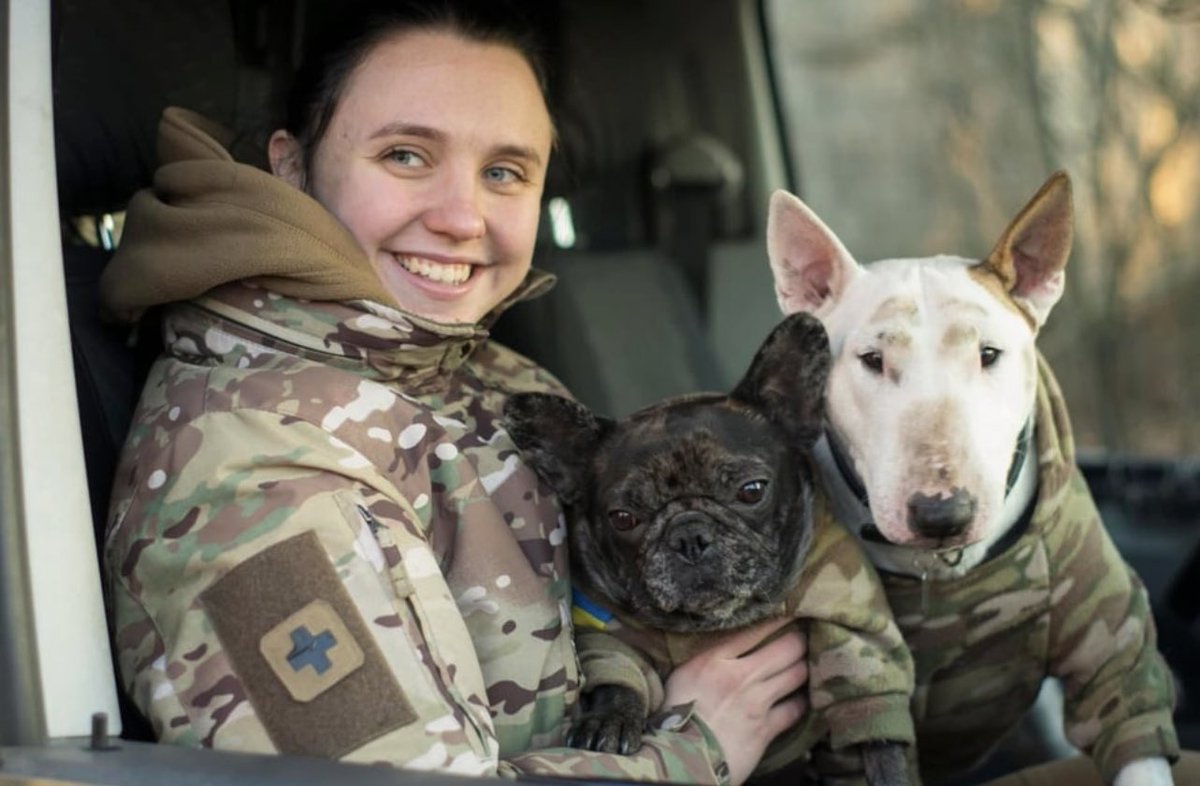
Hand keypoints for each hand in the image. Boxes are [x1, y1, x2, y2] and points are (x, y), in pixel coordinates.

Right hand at [663, 618, 807, 785]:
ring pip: (796, 675)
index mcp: (714, 660)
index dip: (777, 620)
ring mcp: (756, 702)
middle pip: (785, 649)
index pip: (754, 630)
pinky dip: (802, 702)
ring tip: (808, 662)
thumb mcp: (682, 675)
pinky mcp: (766, 728)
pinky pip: (795, 709)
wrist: (680, 757)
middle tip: (805, 636)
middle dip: (799, 640)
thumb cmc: (673, 716)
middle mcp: (740, 676)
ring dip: (805, 667)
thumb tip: (723, 649)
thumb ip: (706, 659)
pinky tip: (803, 697)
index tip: (789, 613)